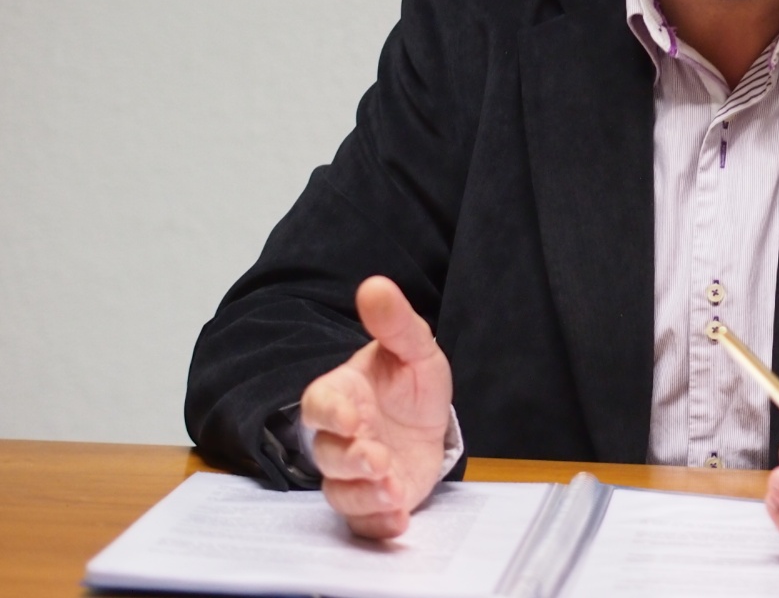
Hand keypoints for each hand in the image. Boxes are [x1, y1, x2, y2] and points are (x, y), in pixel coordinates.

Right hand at [300, 276, 452, 538]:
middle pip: (328, 454)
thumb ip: (395, 322)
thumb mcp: (414, 348)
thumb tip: (375, 284)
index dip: (330, 414)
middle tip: (377, 459)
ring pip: (341, 492)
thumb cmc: (410, 383)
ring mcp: (355, 474)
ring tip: (392, 490)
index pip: (318, 405)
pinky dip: (378, 524)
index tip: (352, 417)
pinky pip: (364, 522)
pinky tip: (398, 520)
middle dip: (350, 460)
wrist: (430, 421)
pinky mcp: (375, 502)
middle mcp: (342, 438)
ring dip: (364, 495)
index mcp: (343, 396)